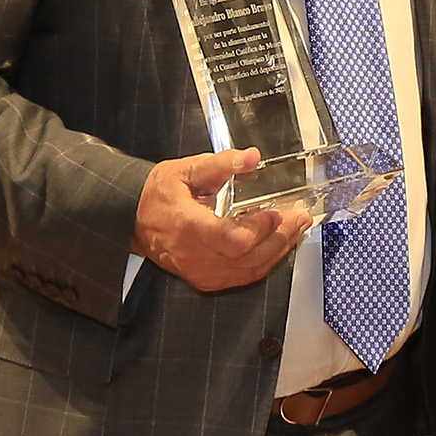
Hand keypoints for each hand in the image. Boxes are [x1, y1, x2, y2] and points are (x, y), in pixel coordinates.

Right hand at [130, 148, 311, 292]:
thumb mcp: (187, 169)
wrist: (134, 219)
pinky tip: (278, 244)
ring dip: (279, 250)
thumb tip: (252, 157)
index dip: (258, 230)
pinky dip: (265, 261)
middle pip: (247, 258)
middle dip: (280, 237)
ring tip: (297, 228)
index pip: (231, 240)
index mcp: (188, 227)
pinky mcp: (206, 279)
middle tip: (300, 217)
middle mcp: (195, 255)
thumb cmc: (160, 194)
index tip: (276, 212)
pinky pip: (243, 276)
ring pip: (250, 270)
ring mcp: (201, 272)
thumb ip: (221, 164)